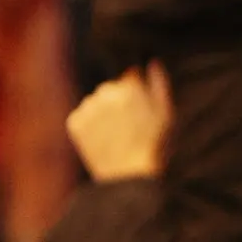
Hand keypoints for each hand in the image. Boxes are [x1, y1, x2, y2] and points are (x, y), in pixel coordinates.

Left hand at [67, 65, 172, 182]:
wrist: (129, 178)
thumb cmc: (154, 147)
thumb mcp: (166, 115)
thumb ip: (159, 84)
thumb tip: (153, 62)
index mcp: (129, 87)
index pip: (129, 80)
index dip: (135, 99)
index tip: (138, 117)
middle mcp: (105, 92)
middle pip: (111, 89)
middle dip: (117, 104)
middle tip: (128, 130)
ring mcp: (88, 107)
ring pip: (95, 103)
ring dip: (102, 114)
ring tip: (116, 138)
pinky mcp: (74, 122)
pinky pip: (82, 118)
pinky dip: (90, 127)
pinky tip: (103, 142)